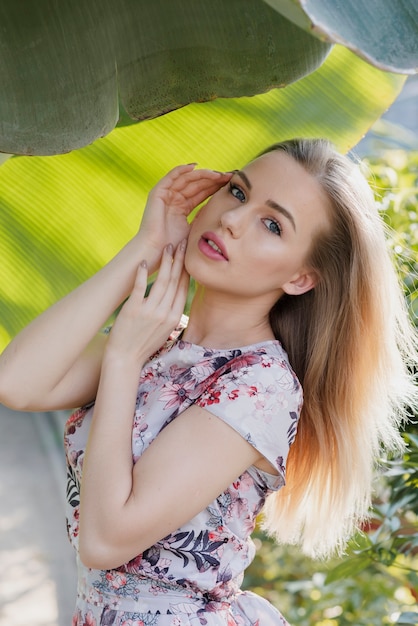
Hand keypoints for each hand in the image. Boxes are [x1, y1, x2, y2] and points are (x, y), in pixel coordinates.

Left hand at [104, 240, 188, 367]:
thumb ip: (171, 313)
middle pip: (175, 281)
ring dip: (165, 262)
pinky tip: (143, 261)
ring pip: (161, 282)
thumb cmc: (143, 344)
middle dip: (180, 260)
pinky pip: (140, 287)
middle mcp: (165, 313)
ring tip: (168, 247)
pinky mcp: (133, 310)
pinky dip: (142, 273)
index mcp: (174, 317)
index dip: (187, 269)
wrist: (125, 359)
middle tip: (183, 243)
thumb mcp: (164, 331)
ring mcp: (149, 311)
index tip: (189, 255)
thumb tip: (177, 297)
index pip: (183, 288)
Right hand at [138, 164, 231, 253]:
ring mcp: (166, 195)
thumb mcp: (194, 230)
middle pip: (197, 184)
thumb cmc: (174, 246)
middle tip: (229, 176)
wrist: (156, 250)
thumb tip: (220, 217)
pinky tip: (195, 167)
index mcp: (183, 207)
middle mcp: (174, 198)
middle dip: (213, 179)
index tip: (231, 185)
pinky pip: (171, 177)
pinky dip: (182, 170)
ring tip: (218, 174)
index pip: (202, 193)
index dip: (216, 187)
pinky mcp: (158, 193)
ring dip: (202, 174)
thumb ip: (203, 220)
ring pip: (187, 179)